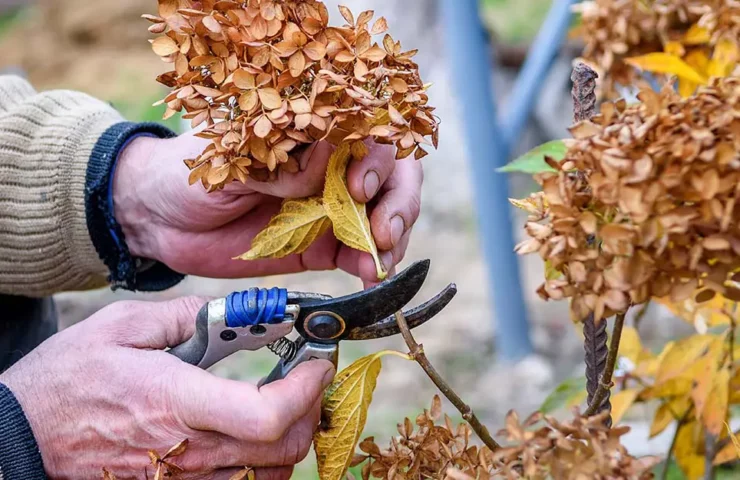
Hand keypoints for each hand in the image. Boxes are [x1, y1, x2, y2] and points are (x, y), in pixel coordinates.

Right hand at [0, 297, 334, 479]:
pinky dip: (265, 461)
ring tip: (289, 400)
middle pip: (283, 447)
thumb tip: (231, 311)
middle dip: (311, 409)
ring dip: (292, 435)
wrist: (24, 436)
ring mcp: (184, 477)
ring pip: (269, 471)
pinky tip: (256, 431)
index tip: (315, 363)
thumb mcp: (119, 327)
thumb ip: (184, 315)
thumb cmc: (67, 381)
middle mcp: (189, 447)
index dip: (306, 390)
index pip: (267, 414)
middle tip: (310, 376)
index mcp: (177, 400)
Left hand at [113, 133, 422, 287]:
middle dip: (397, 202)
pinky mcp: (319, 246)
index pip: (367, 134)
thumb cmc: (191, 172)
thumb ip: (279, 164)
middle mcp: (328, 167)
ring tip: (381, 261)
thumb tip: (326, 161)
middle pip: (390, 175)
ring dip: (393, 238)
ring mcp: (328, 208)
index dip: (378, 159)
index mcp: (310, 133)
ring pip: (382, 216)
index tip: (359, 188)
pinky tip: (370, 276)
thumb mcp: (231, 158)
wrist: (158, 219)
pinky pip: (358, 254)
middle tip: (383, 232)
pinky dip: (372, 265)